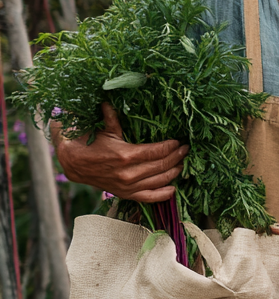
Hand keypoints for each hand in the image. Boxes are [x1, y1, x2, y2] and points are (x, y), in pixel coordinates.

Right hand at [52, 103, 188, 202]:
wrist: (72, 163)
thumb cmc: (89, 142)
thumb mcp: (104, 129)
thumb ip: (114, 117)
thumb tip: (111, 101)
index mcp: (126, 155)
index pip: (157, 151)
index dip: (171, 146)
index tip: (179, 141)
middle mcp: (129, 173)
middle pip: (162, 165)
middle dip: (177, 157)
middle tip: (186, 150)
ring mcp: (128, 186)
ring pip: (159, 181)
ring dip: (174, 172)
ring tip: (183, 163)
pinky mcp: (125, 194)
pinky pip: (148, 198)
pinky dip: (162, 194)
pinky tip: (173, 189)